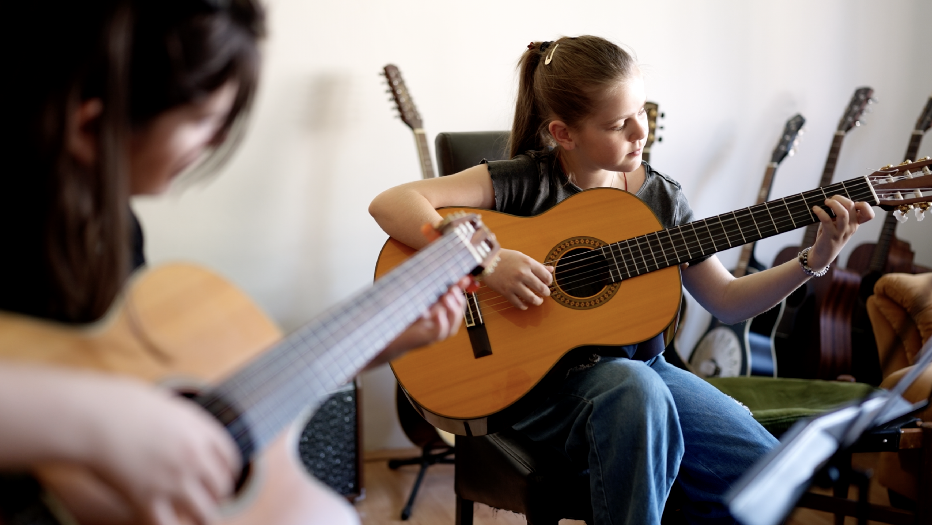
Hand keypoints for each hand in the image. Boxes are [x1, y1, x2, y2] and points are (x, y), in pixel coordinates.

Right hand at [81, 377, 240, 524]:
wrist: (91, 417)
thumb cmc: (119, 405)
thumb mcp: (163, 404)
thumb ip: (179, 421)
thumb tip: (179, 426)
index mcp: (199, 431)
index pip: (230, 459)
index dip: (229, 472)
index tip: (223, 479)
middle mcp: (193, 457)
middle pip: (221, 487)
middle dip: (216, 496)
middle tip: (208, 500)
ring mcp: (173, 480)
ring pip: (205, 513)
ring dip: (201, 518)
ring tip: (195, 519)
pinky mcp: (147, 500)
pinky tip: (165, 523)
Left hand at [369, 276, 471, 366]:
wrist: (390, 337)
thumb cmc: (406, 317)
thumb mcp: (423, 300)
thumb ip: (436, 290)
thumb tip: (458, 278)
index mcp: (443, 314)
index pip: (459, 302)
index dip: (461, 291)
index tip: (460, 279)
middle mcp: (443, 325)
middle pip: (459, 313)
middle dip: (457, 300)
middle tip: (450, 289)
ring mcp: (436, 334)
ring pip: (453, 325)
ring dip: (452, 310)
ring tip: (446, 297)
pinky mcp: (428, 339)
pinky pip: (440, 332)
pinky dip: (441, 322)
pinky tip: (437, 313)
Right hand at [481, 249, 552, 309]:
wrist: (486, 261)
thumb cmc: (505, 257)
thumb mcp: (522, 257)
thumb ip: (537, 265)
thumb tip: (551, 269)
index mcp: (528, 263)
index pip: (546, 276)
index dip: (549, 281)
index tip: (547, 282)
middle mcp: (522, 274)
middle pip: (542, 288)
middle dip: (546, 292)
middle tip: (545, 293)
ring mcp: (514, 284)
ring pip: (532, 298)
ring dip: (538, 301)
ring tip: (538, 301)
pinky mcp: (506, 292)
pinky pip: (519, 303)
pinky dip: (524, 306)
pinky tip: (525, 305)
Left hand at [808, 195, 874, 269]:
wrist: (823, 255)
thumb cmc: (829, 236)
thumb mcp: (838, 224)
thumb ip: (840, 213)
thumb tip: (833, 198)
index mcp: (855, 224)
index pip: (869, 214)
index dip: (863, 205)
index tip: (850, 202)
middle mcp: (851, 228)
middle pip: (852, 207)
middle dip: (840, 198)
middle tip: (831, 199)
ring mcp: (841, 232)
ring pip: (843, 213)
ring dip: (833, 204)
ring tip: (826, 202)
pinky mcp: (829, 235)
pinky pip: (827, 220)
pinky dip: (820, 212)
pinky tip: (815, 209)